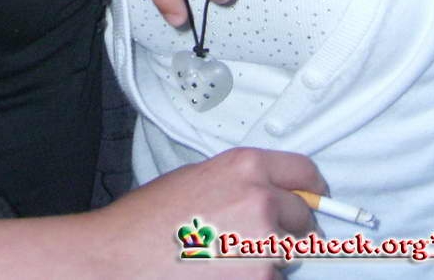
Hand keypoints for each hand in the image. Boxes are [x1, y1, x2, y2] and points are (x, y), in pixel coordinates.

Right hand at [91, 147, 325, 277]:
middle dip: (287, 229)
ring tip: (226, 258)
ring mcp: (264, 246)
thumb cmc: (150, 219)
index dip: (310, 189)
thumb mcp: (199, 178)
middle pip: (304, 217)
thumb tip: (276, 195)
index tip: (312, 199)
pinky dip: (255, 279)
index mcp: (246, 166)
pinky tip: (221, 273)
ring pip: (289, 255)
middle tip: (252, 238)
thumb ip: (243, 182)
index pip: (305, 173)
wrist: (121, 257)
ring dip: (269, 260)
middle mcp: (261, 200)